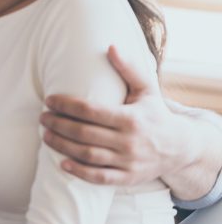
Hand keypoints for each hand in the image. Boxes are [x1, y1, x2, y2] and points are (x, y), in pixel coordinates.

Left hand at [40, 45, 182, 185]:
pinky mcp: (127, 177)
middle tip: (42, 118)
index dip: (66, 105)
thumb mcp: (147, 89)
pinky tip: (62, 162)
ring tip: (46, 136)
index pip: (90, 110)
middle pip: (84, 133)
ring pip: (87, 155)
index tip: (49, 101)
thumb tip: (110, 46)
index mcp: (131, 118)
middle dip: (58, 125)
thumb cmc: (155, 114)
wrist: (179, 148)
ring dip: (62, 146)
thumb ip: (128, 68)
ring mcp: (128, 162)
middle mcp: (129, 141)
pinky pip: (99, 177)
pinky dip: (79, 172)